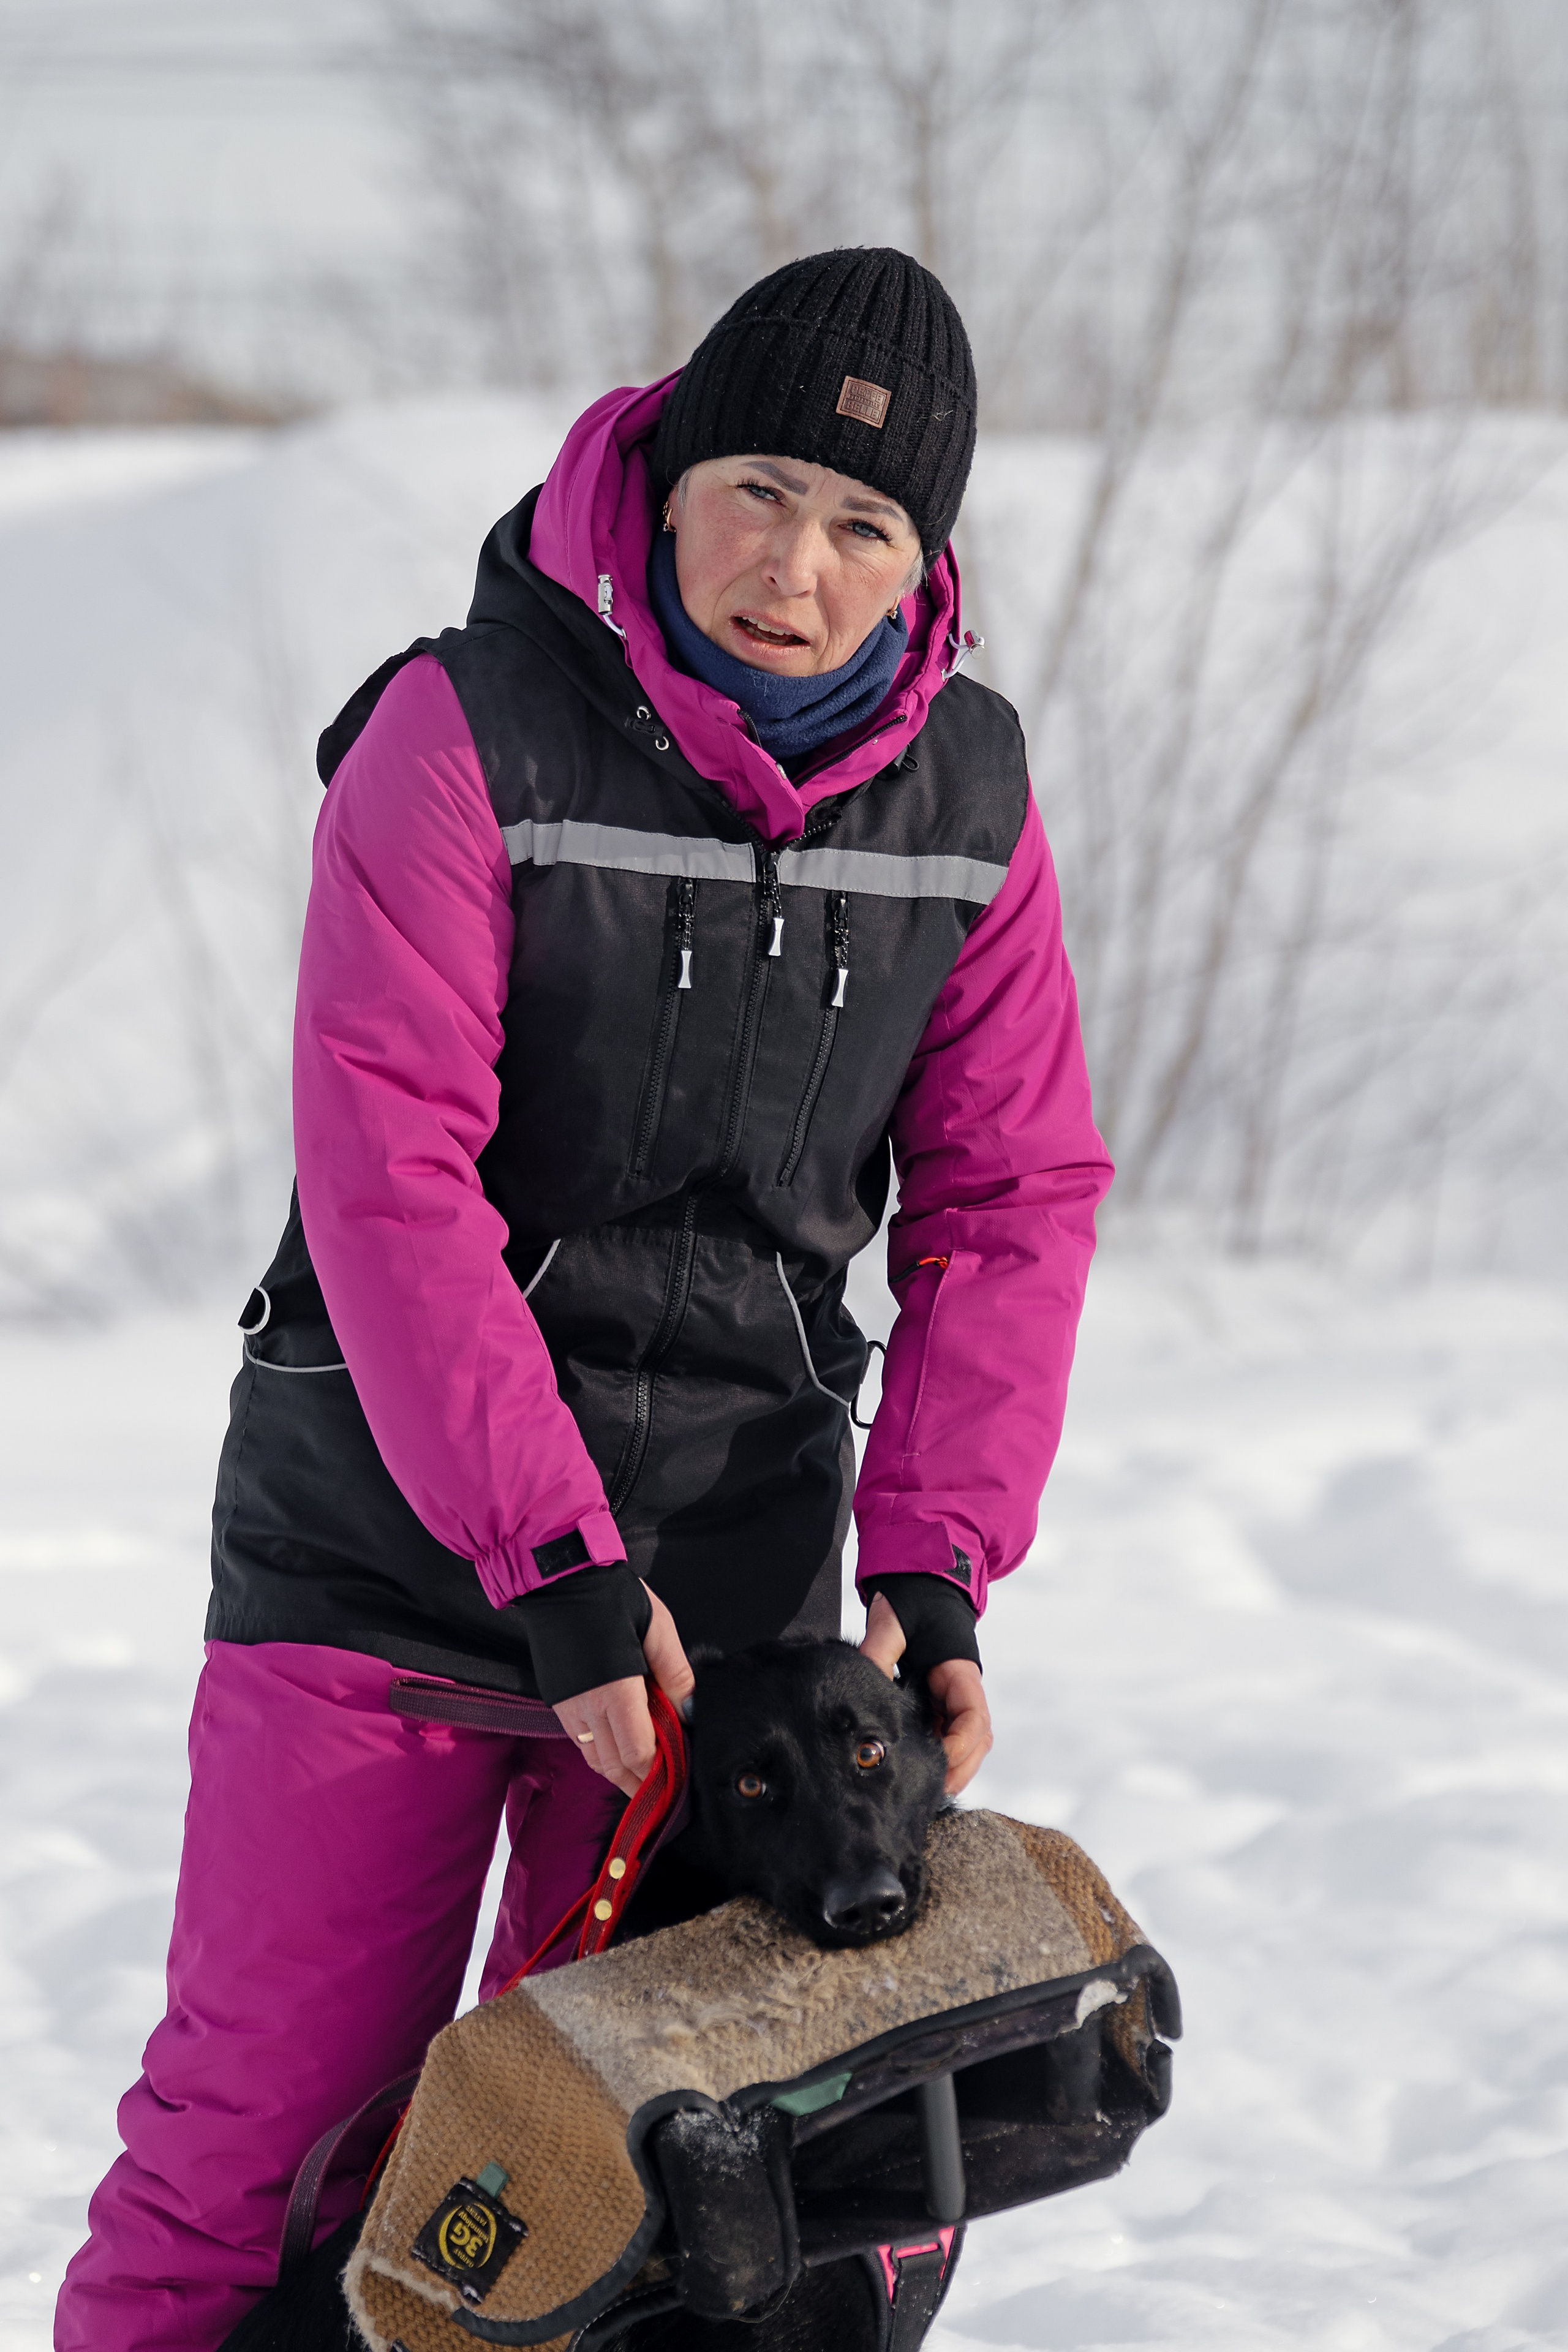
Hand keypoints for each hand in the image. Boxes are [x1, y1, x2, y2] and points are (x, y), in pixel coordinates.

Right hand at [553, 1584, 694, 1796]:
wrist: (558, 1579)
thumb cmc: (612, 1596)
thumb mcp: (657, 1627)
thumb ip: (675, 1673)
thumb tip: (690, 1711)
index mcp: (615, 1691)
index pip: (638, 1753)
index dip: (659, 1772)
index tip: (679, 1776)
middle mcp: (586, 1707)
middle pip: (615, 1766)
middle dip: (640, 1783)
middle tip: (666, 1790)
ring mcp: (567, 1706)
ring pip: (594, 1759)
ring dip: (619, 1772)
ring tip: (644, 1776)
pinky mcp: (556, 1700)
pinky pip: (579, 1742)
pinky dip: (600, 1754)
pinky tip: (618, 1748)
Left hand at [860, 1592, 992, 1796]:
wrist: (917, 1589)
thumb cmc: (911, 1604)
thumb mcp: (893, 1622)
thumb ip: (878, 1649)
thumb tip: (861, 1680)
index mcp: (960, 1674)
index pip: (974, 1719)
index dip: (960, 1745)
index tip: (936, 1761)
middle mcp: (962, 1693)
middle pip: (977, 1741)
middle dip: (960, 1769)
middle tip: (931, 1793)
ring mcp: (952, 1703)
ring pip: (967, 1746)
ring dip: (954, 1770)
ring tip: (927, 1793)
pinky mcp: (937, 1708)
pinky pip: (947, 1740)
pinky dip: (939, 1761)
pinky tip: (917, 1776)